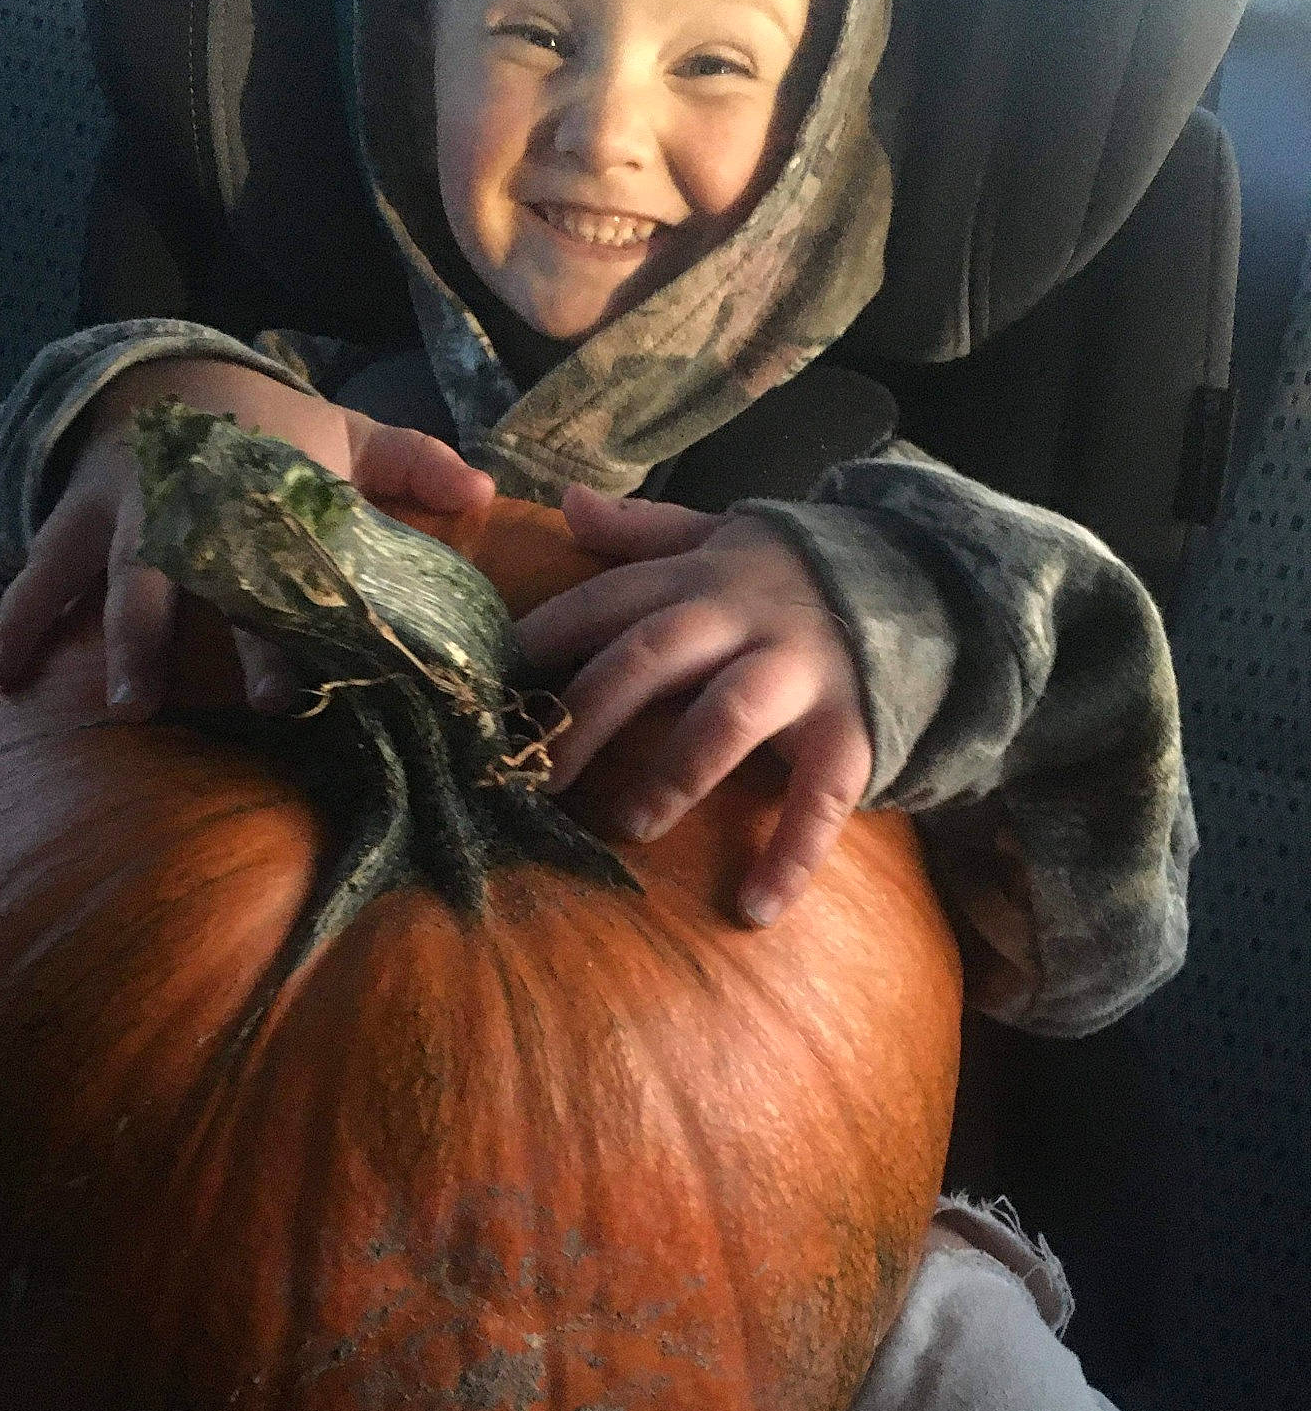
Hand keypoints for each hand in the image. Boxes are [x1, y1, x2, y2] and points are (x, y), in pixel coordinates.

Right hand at [0, 361, 493, 717]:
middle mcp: (185, 506)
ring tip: (110, 705)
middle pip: (183, 577)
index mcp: (256, 491)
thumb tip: (485, 491)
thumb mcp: (338, 432)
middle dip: (184, 638)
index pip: (281, 562)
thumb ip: (408, 464)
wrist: (163, 375)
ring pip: (103, 575)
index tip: (299, 688)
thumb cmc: (266, 429)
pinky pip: (36, 571)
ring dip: (100, 638)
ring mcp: (121, 513)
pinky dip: (14, 621)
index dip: (291, 623)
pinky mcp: (70, 520)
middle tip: (191, 702)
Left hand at [514, 485, 872, 926]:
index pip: (608, 602)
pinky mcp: (853, 729)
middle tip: (538, 777)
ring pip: (728, 716)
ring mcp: (801, 674)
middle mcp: (745, 619)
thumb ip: (642, 531)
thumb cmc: (790, 576)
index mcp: (700, 577)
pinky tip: (756, 908)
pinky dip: (792, 853)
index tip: (489, 687)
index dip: (546, 639)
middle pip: (651, 655)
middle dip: (588, 713)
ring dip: (675, 772)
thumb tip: (567, 502)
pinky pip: (822, 795)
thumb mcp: (721, 538)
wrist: (921, 583)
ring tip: (633, 826)